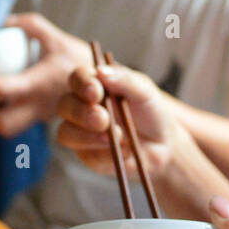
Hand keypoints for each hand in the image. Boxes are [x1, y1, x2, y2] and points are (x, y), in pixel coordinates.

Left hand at [0, 13, 87, 136]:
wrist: (107, 84)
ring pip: (10, 127)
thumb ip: (31, 25)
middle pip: (3, 126)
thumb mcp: (56, 37)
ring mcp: (40, 115)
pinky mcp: (42, 116)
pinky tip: (4, 96)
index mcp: (38, 86)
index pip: (4, 88)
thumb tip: (5, 23)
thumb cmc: (80, 60)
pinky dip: (8, 112)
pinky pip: (20, 120)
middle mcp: (37, 106)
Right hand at [55, 61, 184, 176]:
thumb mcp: (144, 91)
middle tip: (103, 119)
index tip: (96, 92)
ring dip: (88, 137)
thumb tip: (101, 71)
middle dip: (82, 113)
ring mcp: (81, 132)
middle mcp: (81, 106)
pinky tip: (125, 151)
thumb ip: (124, 80)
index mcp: (93, 84)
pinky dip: (105, 154)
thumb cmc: (151, 111)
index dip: (82, 84)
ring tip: (117, 137)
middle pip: (65, 106)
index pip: (77, 79)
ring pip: (66, 134)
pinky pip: (86, 156)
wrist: (164, 143)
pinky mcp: (88, 155)